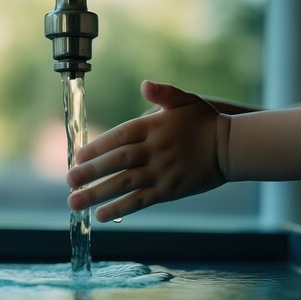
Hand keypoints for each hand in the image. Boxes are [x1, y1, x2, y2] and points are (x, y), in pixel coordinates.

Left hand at [66, 80, 228, 221]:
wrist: (232, 146)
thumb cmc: (205, 121)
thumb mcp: (186, 99)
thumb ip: (163, 93)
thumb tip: (144, 84)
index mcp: (153, 127)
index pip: (118, 137)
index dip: (96, 148)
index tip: (77, 157)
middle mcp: (154, 150)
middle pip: (116, 162)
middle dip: (90, 172)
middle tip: (68, 181)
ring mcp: (161, 172)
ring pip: (124, 183)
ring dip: (97, 193)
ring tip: (74, 202)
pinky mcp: (169, 191)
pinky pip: (141, 200)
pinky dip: (120, 208)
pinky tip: (101, 215)